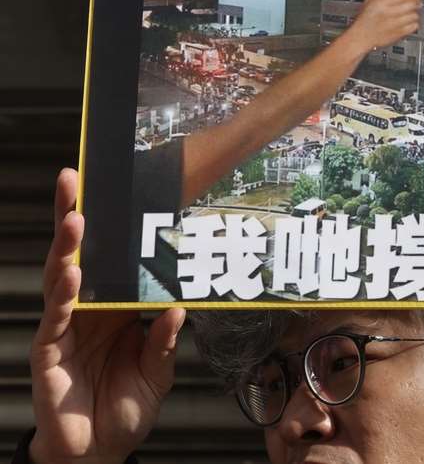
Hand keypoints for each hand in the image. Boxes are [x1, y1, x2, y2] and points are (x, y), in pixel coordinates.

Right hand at [28, 168, 185, 463]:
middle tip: (73, 179)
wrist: (102, 450)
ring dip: (67, 247)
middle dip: (73, 217)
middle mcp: (88, 309)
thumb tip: (179, 306)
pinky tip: (70, 273)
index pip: (108, 258)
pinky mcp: (50, 351)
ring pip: (62, 277)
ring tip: (76, 219)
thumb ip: (166, 339)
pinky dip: (63, 294)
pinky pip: (56, 317)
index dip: (106, 226)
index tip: (108, 189)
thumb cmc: (128, 405)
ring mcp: (66, 327)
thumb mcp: (159, 370)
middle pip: (78, 255)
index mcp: (115, 306)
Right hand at [343, 0, 423, 52]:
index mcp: (384, 2)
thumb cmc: (365, 19)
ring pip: (415, 15)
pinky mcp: (399, 34)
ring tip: (411, 11)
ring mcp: (396, 24)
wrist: (362, 36)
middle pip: (413, 4)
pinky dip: (414, 23)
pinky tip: (409, 21)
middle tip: (418, 0)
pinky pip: (413, 27)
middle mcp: (391, 12)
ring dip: (415, 12)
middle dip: (418, 1)